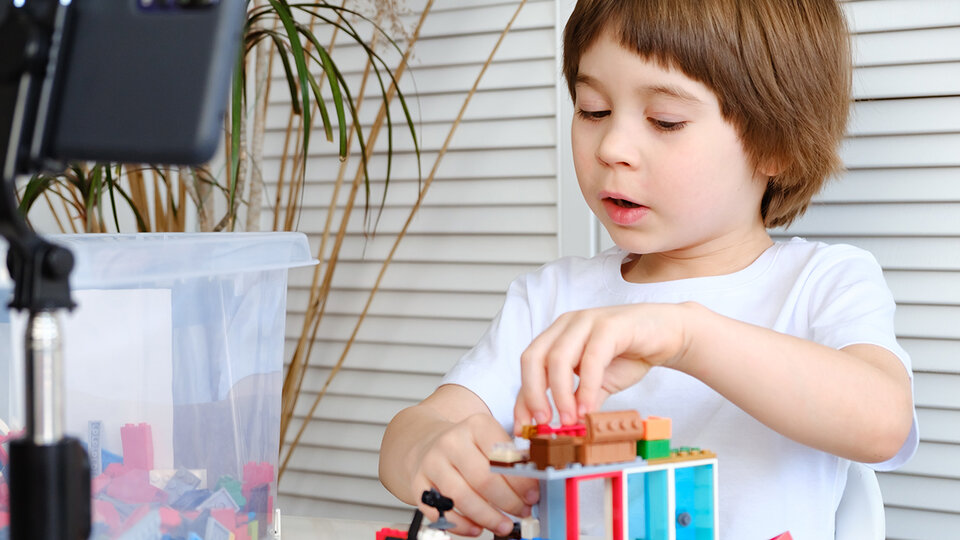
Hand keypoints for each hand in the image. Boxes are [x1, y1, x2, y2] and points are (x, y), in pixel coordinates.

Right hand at [408, 413, 539, 536]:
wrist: (428, 442)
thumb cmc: (468, 446)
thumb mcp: (491, 438)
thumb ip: (513, 457)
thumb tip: (535, 483)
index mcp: (475, 425)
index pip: (502, 456)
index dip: (520, 480)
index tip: (533, 495)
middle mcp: (451, 442)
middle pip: (483, 479)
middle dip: (508, 502)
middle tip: (522, 512)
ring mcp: (432, 463)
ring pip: (462, 497)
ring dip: (488, 517)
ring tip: (505, 525)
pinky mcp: (419, 484)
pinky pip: (441, 511)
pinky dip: (461, 525)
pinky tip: (477, 528)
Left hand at [514, 303, 690, 430]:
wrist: (669, 334)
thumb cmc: (629, 355)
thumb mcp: (598, 384)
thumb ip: (579, 401)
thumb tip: (563, 429)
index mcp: (557, 336)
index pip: (528, 367)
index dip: (522, 399)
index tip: (524, 427)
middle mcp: (566, 325)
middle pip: (533, 358)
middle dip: (533, 394)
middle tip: (544, 422)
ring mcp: (586, 322)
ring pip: (558, 358)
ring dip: (560, 394)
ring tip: (569, 420)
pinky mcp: (610, 325)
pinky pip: (591, 358)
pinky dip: (586, 386)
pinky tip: (589, 408)